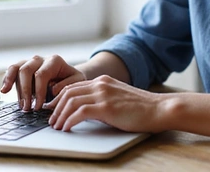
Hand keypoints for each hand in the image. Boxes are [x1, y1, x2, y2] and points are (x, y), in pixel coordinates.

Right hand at [0, 54, 85, 110]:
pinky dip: (7, 79)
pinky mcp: (23, 67)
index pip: (41, 75)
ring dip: (16, 88)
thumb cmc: (73, 80)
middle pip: (26, 70)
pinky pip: (12, 69)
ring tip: (20, 104)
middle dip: (25, 91)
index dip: (38, 92)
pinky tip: (4, 90)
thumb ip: (68, 85)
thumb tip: (52, 90)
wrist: (69, 75)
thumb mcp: (77, 82)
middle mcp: (40, 59)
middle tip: (27, 108)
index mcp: (54, 61)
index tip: (38, 106)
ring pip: (17, 69)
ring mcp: (30, 62)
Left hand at [45, 75, 166, 132]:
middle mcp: (101, 84)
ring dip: (60, 115)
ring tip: (56, 126)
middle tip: (51, 120)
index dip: (59, 98)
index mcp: (103, 81)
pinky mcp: (106, 107)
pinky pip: (79, 112)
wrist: (158, 109)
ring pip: (71, 101)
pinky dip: (69, 121)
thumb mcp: (117, 98)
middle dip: (56, 107)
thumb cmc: (141, 108)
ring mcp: (103, 94)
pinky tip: (67, 128)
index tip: (53, 109)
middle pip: (68, 93)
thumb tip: (85, 111)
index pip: (73, 86)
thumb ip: (102, 100)